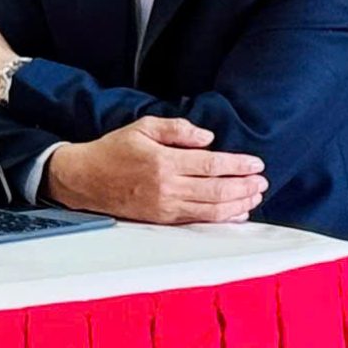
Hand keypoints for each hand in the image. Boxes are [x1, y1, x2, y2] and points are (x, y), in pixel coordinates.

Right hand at [44, 117, 267, 224]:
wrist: (85, 179)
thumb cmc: (113, 150)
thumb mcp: (142, 127)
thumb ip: (176, 129)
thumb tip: (208, 138)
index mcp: (163, 161)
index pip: (211, 164)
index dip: (238, 164)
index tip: (256, 162)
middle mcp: (168, 187)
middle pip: (217, 190)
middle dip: (245, 186)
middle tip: (262, 181)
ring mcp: (166, 207)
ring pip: (213, 209)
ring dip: (239, 203)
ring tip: (255, 195)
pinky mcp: (164, 219)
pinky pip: (200, 221)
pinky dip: (222, 217)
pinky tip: (237, 212)